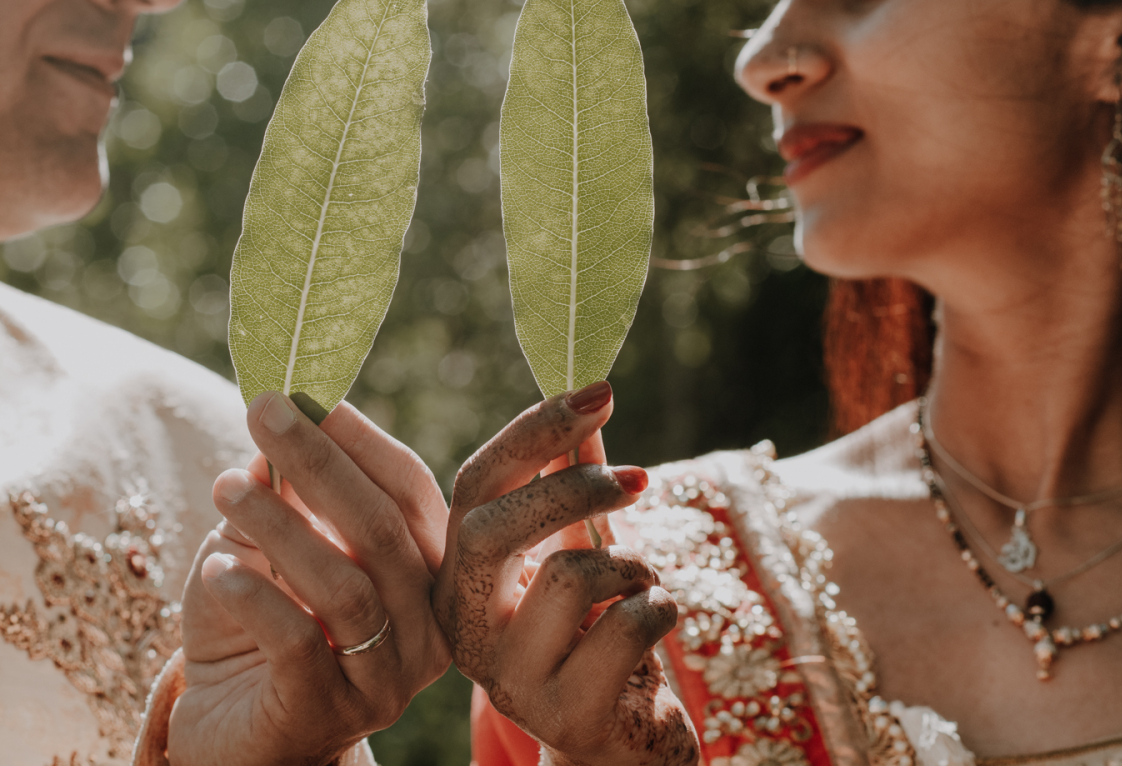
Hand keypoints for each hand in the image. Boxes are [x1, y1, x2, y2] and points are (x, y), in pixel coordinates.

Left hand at [168, 392, 451, 765]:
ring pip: (347, 587)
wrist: (230, 733)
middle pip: (381, 530)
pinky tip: (216, 570)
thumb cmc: (259, 628)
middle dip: (318, 462)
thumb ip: (288, 491)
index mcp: (427, 577)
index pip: (412, 494)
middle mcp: (424, 630)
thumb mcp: (272, 548)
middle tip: (262, 412)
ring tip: (224, 487)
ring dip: (280, 526)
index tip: (308, 391)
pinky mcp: (328, 714)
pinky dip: (256, 598)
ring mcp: (384, 681)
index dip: (361, 439)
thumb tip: (282, 415)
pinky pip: (300, 645)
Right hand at [433, 382, 699, 765]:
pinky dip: (661, 611)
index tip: (599, 392)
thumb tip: (589, 395)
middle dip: (576, 488)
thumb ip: (574, 485)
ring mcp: (507, 678)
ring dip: (633, 568)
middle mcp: (464, 627)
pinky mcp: (562, 716)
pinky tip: (655, 631)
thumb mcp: (583, 554)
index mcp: (459, 577)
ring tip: (642, 589)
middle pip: (494, 526)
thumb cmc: (598, 641)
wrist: (622, 748)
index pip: (476, 485)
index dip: (534, 430)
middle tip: (641, 479)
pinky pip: (627, 626)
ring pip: (569, 574)